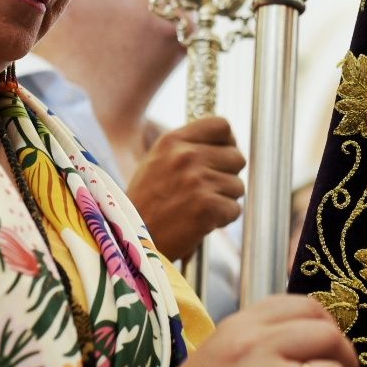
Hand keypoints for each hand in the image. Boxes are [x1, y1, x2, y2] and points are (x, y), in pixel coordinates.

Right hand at [124, 117, 245, 260]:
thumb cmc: (145, 205)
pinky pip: (234, 209)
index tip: (222, 160)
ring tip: (197, 209)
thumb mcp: (158, 162)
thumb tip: (229, 145)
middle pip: (236, 157)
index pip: (222, 125)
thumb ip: (188, 149)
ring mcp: (197, 180)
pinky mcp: (207, 206)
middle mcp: (185, 156)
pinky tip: (200, 223)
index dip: (228, 143)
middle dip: (227, 177)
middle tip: (207, 192)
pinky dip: (222, 220)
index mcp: (172, 141)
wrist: (129, 241)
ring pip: (237, 186)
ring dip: (224, 200)